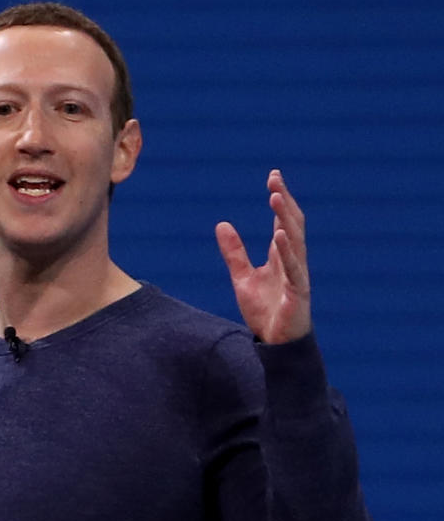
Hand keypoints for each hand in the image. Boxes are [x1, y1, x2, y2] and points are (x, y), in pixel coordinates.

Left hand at [215, 169, 310, 343]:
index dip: (279, 199)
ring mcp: (298, 276)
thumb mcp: (242, 277)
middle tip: (275, 181)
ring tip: (276, 198)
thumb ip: (234, 252)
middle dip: (284, 202)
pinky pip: (295, 268)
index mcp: (281, 256)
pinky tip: (282, 233)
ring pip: (295, 241)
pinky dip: (289, 250)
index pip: (282, 221)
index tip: (273, 177)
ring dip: (286, 218)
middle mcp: (293, 261)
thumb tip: (222, 224)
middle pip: (292, 224)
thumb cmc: (264, 311)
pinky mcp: (298, 292)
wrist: (275, 343)